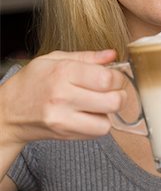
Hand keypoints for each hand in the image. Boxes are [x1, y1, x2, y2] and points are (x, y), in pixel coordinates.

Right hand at [0, 50, 127, 146]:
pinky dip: (99, 124)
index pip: (106, 78)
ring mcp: (63, 119)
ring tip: (99, 104)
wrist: (9, 111)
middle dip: (119, 95)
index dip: (118, 77)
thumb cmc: (33, 81)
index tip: (115, 76)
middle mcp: (63, 97)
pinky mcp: (65, 135)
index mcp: (63, 72)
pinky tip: (90, 114)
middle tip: (113, 91)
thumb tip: (112, 55)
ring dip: (109, 113)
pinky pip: (96, 133)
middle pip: (112, 101)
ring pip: (107, 122)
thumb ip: (87, 56)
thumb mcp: (55, 58)